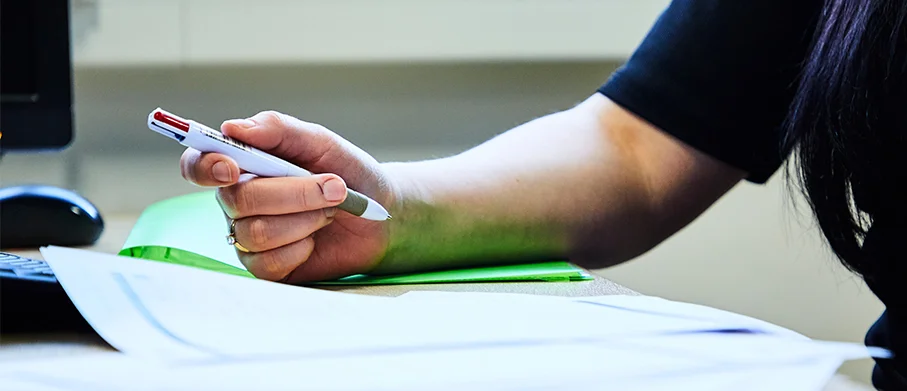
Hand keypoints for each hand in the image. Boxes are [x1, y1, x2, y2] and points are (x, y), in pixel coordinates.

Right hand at [180, 111, 396, 282]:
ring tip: (329, 212)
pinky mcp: (266, 268)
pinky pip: (267, 263)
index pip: (198, 165)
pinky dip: (301, 247)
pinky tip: (315, 239)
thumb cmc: (348, 172)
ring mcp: (248, 237)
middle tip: (334, 187)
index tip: (231, 167)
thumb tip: (232, 127)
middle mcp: (237, 202)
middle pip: (238, 200)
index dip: (204, 167)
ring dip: (304, 219)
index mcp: (242, 165)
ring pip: (255, 232)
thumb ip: (278, 129)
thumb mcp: (320, 142)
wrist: (379, 214)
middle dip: (294, 193)